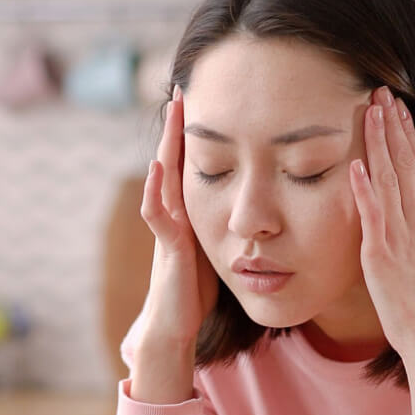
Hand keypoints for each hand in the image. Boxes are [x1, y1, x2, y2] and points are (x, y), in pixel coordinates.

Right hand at [132, 86, 217, 401]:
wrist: (176, 325)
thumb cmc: (197, 291)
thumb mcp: (219, 248)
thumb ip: (230, 224)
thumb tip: (259, 207)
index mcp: (191, 212)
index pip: (194, 164)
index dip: (198, 134)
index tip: (206, 100)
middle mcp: (176, 214)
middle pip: (176, 161)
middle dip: (179, 127)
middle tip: (184, 89)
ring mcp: (169, 228)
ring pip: (164, 177)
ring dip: (167, 144)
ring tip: (173, 112)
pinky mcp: (168, 248)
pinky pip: (157, 214)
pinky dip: (154, 189)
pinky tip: (157, 166)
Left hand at [348, 88, 414, 367]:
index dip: (410, 136)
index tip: (400, 109)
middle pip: (405, 164)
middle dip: (392, 127)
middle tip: (381, 93)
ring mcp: (399, 238)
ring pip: (388, 181)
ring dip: (378, 144)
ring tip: (370, 111)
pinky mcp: (380, 255)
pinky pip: (371, 215)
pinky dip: (364, 189)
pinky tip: (356, 164)